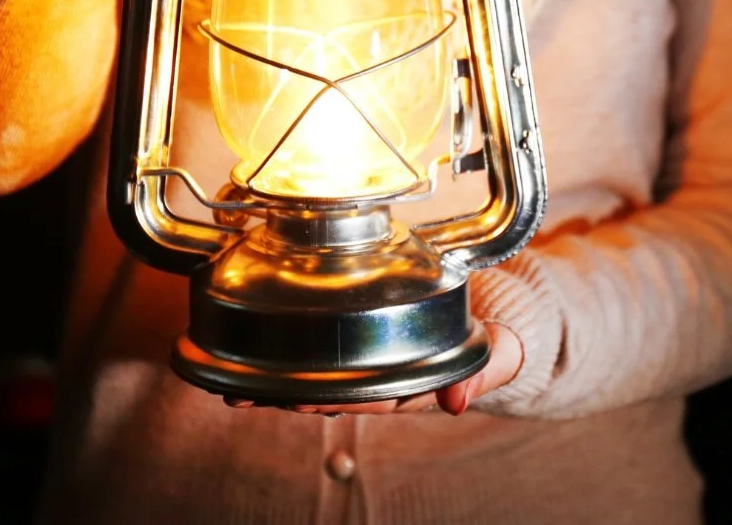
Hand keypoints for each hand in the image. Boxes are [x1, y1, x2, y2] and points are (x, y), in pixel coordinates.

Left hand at [224, 323, 522, 415]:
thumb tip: (458, 404)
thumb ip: (483, 373)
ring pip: (318, 382)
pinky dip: (285, 364)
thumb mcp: (497, 353)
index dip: (336, 398)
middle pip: (332, 393)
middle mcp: (385, 382)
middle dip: (290, 396)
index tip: (305, 400)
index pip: (370, 395)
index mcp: (414, 386)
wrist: (490, 326)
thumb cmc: (489, 341)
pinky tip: (249, 366)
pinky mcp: (358, 349)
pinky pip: (320, 361)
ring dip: (276, 387)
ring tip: (234, 390)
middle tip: (250, 395)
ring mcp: (369, 368)